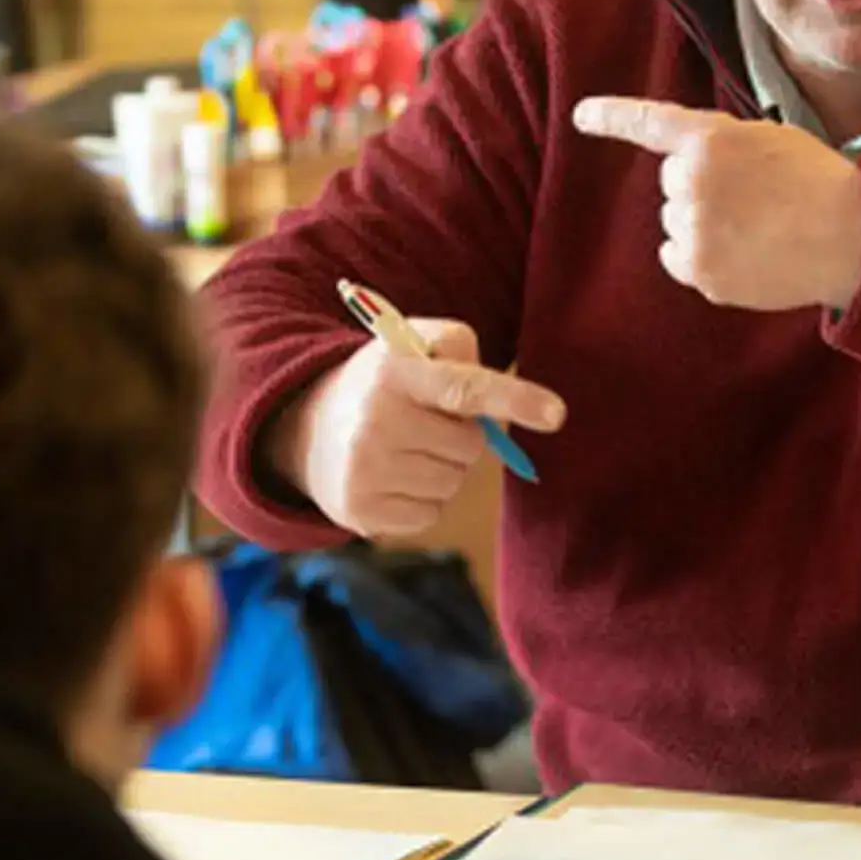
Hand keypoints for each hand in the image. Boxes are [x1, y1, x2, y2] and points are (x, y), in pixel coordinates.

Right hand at [271, 319, 565, 539]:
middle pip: (469, 447)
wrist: (303, 428)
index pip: (465, 388)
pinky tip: (392, 476)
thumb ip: (460, 348)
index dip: (515, 399)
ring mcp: (365, 471)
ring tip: (404, 449)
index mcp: (394, 372)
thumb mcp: (411, 345)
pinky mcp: (361, 512)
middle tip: (424, 423)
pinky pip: (431, 514)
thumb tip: (500, 402)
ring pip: (452, 484)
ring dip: (442, 469)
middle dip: (460, 437)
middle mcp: (376, 421)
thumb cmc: (382, 384)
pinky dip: (422, 498)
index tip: (557, 414)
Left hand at [573, 97, 860, 311]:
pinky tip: (740, 254)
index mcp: (710, 139)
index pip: (648, 123)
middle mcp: (692, 181)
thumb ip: (721, 146)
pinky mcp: (701, 270)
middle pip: (670, 184)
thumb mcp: (768, 140)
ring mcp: (694, 229)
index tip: (580, 116)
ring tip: (755, 228)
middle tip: (750, 197)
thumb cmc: (817, 183)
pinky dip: (699, 258)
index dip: (611, 117)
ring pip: (674, 223)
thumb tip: (688, 167)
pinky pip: (677, 259)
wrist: (851, 236)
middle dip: (698, 188)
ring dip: (702, 224)